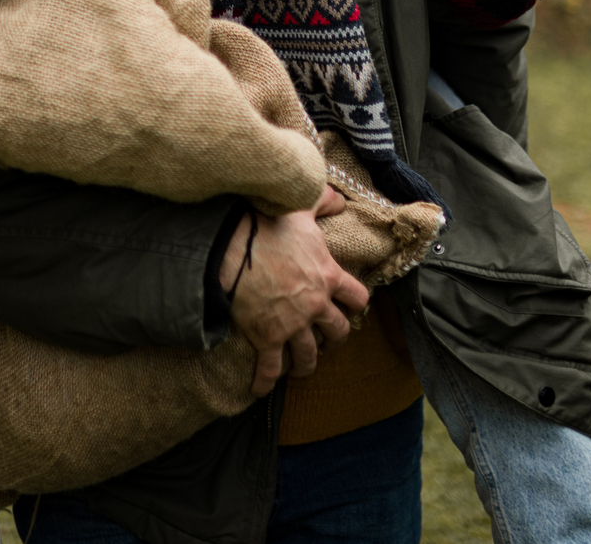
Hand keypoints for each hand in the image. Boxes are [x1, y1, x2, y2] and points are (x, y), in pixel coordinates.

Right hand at [220, 196, 370, 395]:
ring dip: (307, 364)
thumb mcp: (300, 207)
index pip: (358, 298)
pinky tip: (260, 392)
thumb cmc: (267, 226)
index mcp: (328, 276)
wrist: (231, 248)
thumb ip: (323, 201)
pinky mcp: (266, 338)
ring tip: (303, 366)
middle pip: (337, 332)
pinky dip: (265, 382)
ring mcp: (291, 325)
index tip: (351, 308)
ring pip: (309, 356)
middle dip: (335, 338)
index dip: (356, 304)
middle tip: (329, 340)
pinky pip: (269, 368)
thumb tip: (339, 197)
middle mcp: (315, 305)